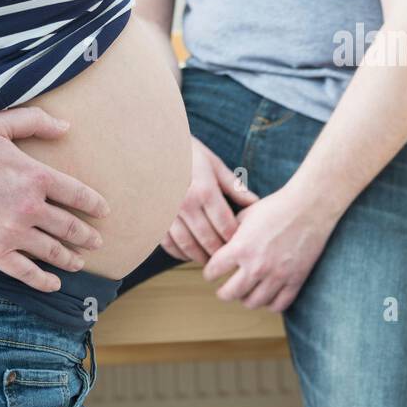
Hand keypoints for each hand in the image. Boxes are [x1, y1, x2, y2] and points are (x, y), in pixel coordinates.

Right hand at [0, 107, 111, 293]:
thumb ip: (35, 121)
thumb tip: (66, 126)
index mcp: (36, 177)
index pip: (76, 193)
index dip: (93, 204)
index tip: (103, 211)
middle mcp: (31, 208)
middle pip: (69, 227)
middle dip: (87, 236)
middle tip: (97, 242)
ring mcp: (14, 233)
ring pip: (52, 251)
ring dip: (70, 258)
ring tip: (79, 262)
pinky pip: (26, 272)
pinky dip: (44, 281)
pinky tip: (53, 284)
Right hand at [159, 136, 259, 262]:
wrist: (152, 145)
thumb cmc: (186, 152)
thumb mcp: (212, 163)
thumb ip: (233, 186)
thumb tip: (254, 202)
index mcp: (204, 190)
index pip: (226, 226)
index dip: (236, 240)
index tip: (242, 245)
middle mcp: (185, 204)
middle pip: (208, 240)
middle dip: (221, 253)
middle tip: (229, 259)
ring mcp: (167, 212)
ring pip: (188, 246)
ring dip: (201, 257)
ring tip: (210, 261)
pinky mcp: (154, 216)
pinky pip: (168, 243)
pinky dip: (179, 253)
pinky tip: (188, 253)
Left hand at [202, 183, 336, 311]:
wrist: (308, 208)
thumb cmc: (275, 207)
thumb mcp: (245, 215)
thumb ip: (230, 233)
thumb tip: (219, 247)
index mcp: (241, 247)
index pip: (214, 271)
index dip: (209, 273)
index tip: (210, 273)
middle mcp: (257, 266)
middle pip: (230, 294)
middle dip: (223, 292)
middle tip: (223, 289)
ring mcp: (277, 276)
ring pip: (253, 303)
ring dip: (245, 299)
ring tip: (245, 292)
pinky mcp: (295, 281)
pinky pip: (278, 305)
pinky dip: (268, 303)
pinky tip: (265, 294)